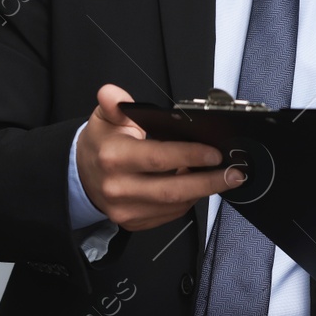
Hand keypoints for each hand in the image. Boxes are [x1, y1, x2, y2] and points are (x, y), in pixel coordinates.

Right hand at [75, 83, 239, 230]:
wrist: (81, 175)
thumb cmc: (101, 144)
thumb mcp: (105, 117)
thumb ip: (114, 104)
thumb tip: (112, 93)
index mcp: (114, 158)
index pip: (159, 158)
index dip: (190, 156)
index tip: (215, 153)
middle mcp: (119, 188)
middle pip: (172, 190)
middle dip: (209, 182)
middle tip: (234, 173)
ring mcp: (126, 210)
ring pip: (174, 205)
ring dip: (201, 191)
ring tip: (221, 177)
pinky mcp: (133, 222)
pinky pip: (169, 215)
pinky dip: (187, 201)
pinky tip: (197, 187)